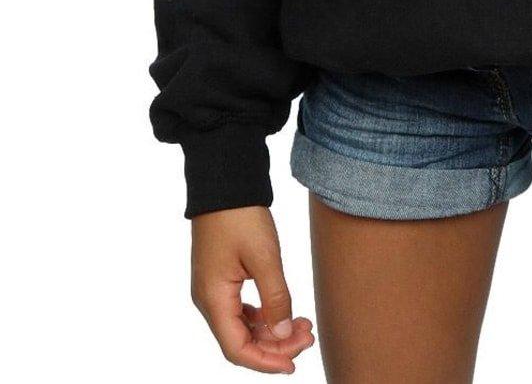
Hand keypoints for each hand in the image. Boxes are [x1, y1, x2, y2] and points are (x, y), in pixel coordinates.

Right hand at [191, 205, 314, 373]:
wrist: (224, 182)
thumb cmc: (240, 216)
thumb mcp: (264, 256)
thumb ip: (276, 298)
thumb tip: (285, 334)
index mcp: (213, 299)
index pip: (236, 348)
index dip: (265, 362)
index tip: (293, 364)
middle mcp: (209, 300)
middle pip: (241, 340)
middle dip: (275, 345)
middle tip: (308, 336)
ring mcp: (214, 289)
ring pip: (243, 326)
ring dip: (272, 331)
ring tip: (304, 325)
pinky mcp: (222, 279)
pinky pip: (242, 310)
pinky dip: (264, 315)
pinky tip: (286, 312)